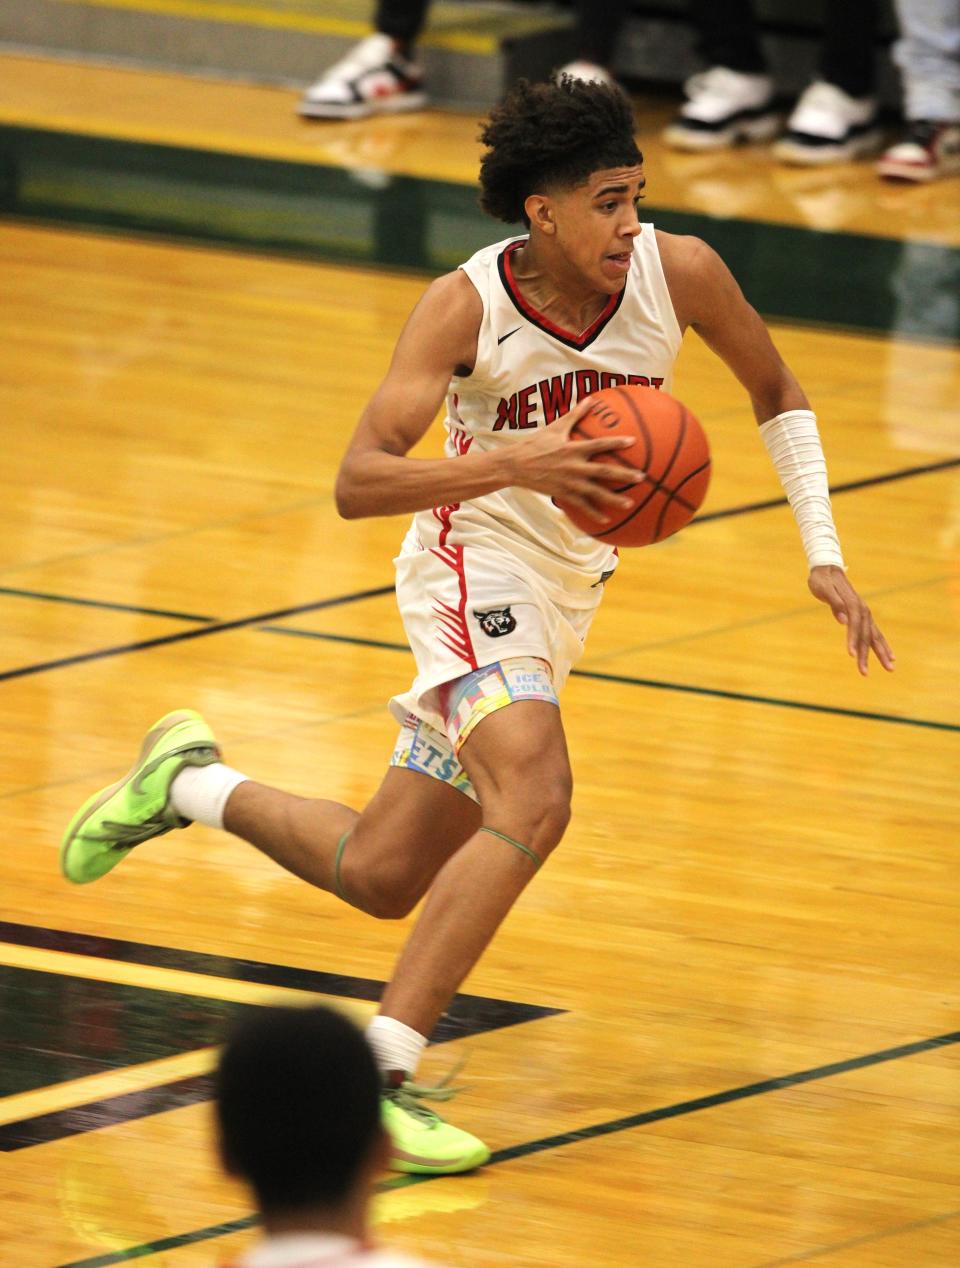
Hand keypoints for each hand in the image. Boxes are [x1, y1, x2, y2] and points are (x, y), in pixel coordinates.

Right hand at [507, 397, 643, 522]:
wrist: (515, 465)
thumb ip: (575, 415)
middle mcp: (574, 467)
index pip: (599, 445)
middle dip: (624, 474)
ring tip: (630, 503)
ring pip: (596, 493)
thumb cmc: (535, 444)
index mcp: (573, 449)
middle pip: (604, 471)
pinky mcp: (563, 495)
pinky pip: (582, 506)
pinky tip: (607, 520)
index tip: (633, 442)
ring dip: (614, 499)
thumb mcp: (554, 427)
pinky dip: (594, 513)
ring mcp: (569, 483)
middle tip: (642, 477)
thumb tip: (590, 399)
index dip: (616, 443)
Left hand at [807, 566, 894, 675]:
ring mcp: (864, 613)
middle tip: (864, 673)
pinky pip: (874, 633)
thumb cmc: (822, 580)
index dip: (853, 640)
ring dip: (881, 652)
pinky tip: (888, 655)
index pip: (854, 625)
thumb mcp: (823, 588)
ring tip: (890, 668)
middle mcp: (862, 609)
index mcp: (852, 603)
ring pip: (874, 635)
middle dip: (866, 654)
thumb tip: (843, 619)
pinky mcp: (863, 616)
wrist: (827, 570)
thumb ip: (834, 602)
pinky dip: (881, 644)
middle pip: (866, 634)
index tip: (851, 655)